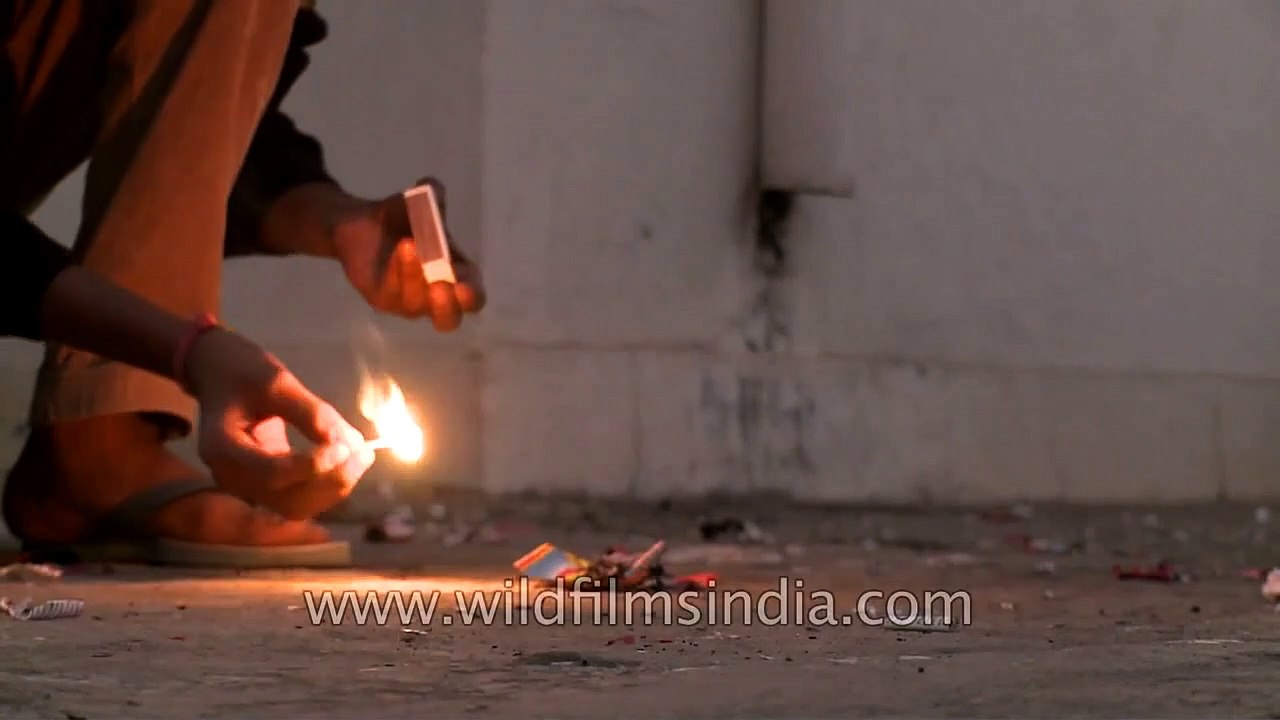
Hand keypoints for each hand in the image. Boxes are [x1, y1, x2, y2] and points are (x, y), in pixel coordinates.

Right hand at [183, 328, 375, 519]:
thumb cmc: (242, 370)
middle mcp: (230, 476)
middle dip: (329, 480)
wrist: (221, 374)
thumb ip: (310, 412)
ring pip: (297, 505)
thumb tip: (347, 442)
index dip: (311, 467)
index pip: (270, 474)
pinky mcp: (265, 485)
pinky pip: (300, 497)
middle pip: (285, 498)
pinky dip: (328, 485)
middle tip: (362, 452)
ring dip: (334, 487)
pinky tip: (351, 462)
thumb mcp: (276, 381)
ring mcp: (247, 485)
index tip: (342, 447)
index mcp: (221, 448)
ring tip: (362, 456)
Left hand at [333, 177, 485, 330]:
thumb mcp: (419, 204)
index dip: (470, 294)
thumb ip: (432, 197)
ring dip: (415, 277)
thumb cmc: (400, 219)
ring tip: (410, 246)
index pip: (472, 298)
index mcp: (458, 276)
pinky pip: (393, 295)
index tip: (462, 281)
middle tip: (440, 286)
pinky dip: (397, 273)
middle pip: (449, 319)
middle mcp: (436, 296)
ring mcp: (409, 302)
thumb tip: (434, 188)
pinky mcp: (384, 300)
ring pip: (418, 305)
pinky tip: (398, 251)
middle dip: (447, 306)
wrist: (360, 226)